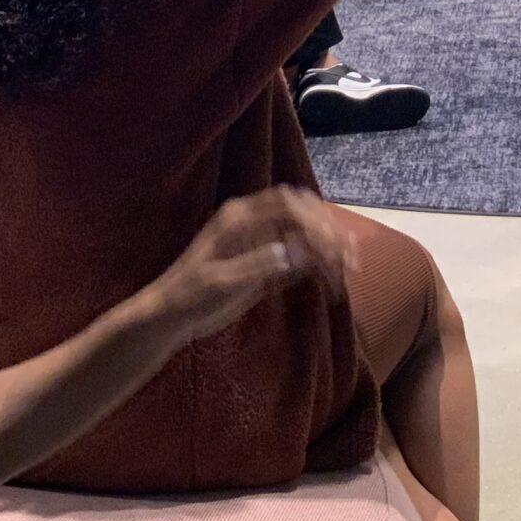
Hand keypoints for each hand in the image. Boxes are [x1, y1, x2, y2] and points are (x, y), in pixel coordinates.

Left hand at [145, 188, 348, 352]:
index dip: (313, 219)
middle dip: (328, 230)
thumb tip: (295, 253)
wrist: (171, 316)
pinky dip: (317, 264)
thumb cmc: (190, 296)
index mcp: (240, 217)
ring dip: (328, 246)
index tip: (331, 242)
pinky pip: (298, 257)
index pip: (286, 204)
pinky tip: (332, 278)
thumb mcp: (221, 282)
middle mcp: (254, 223)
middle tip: (349, 255)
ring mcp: (261, 242)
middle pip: (301, 212)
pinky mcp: (265, 264)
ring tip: (349, 266)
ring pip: (304, 233)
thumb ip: (259, 265)